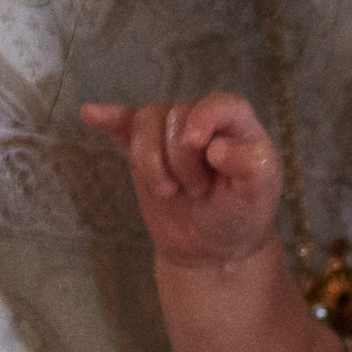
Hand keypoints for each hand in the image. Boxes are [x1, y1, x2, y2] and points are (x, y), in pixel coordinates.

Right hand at [81, 92, 281, 267]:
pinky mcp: (143, 151)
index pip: (220, 103)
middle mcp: (203, 121)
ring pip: (145, 123)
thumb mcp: (260, 195)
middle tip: (197, 191)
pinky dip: (109, 119)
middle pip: (176, 115)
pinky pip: (123, 125)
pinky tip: (91, 114)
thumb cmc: (241, 215)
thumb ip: (252, 165)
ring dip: (151, 162)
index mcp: (238, 126)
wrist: (211, 248)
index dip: (204, 118)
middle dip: (181, 160)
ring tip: (170, 191)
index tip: (197, 146)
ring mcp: (170, 135)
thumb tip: (218, 148)